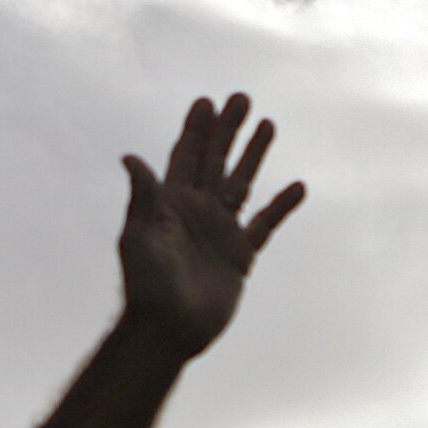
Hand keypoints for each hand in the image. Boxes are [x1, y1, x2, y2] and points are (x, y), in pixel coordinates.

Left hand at [116, 94, 304, 360]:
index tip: (206, 101)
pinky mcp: (240, 255)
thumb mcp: (139, 237)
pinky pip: (265, 224)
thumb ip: (142, 197)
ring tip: (268, 123)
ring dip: (253, 155)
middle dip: (227, 130)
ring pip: (241, 183)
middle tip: (241, 97)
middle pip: (215, 161)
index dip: (196, 130)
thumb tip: (130, 157)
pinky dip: (281, 206)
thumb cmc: (147, 285)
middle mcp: (196, 211)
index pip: (185, 157)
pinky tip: (298, 187)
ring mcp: (220, 231)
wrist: (169, 330)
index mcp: (170, 203)